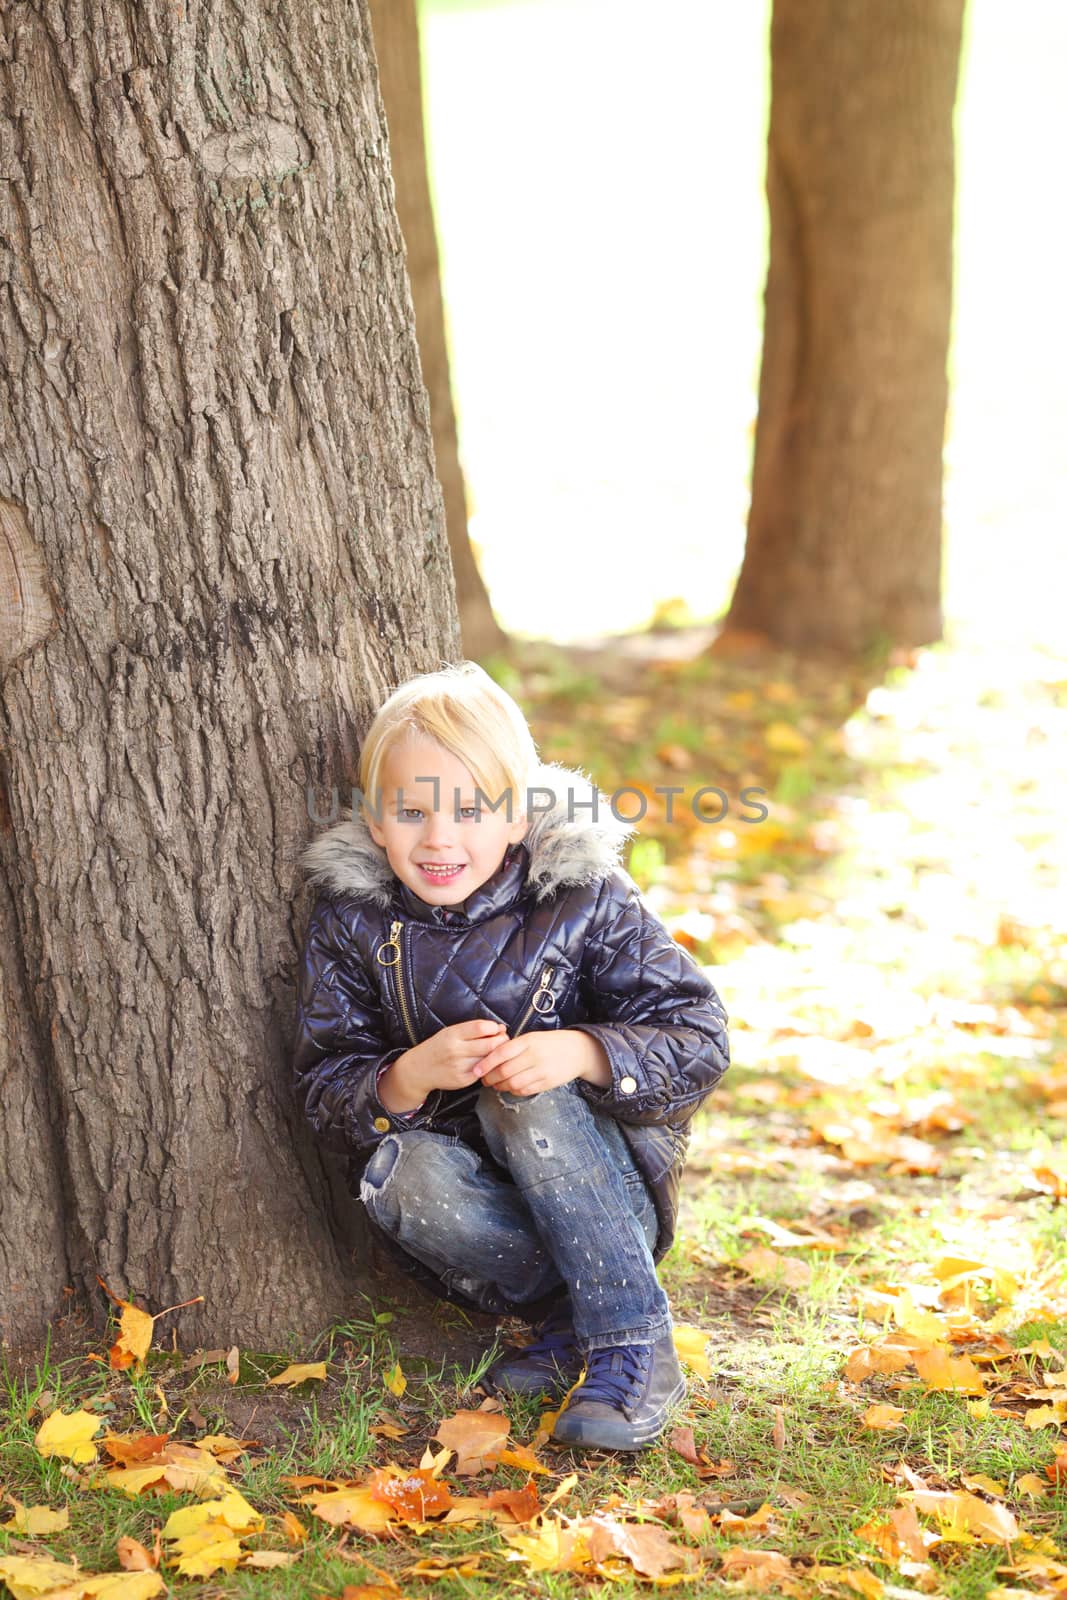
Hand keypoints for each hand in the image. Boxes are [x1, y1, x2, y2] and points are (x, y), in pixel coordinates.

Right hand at [378, 1019, 506, 1110]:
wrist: (419, 1070)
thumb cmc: (438, 1047)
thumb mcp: (450, 1032)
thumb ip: (473, 1029)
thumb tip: (500, 1028)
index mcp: (452, 1034)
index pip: (481, 1027)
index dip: (495, 1027)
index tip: (497, 1029)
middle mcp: (456, 1050)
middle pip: (490, 1045)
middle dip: (501, 1042)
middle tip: (503, 1041)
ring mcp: (459, 1067)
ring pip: (489, 1060)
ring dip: (497, 1056)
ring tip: (495, 1052)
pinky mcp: (463, 1080)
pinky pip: (483, 1072)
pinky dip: (488, 1067)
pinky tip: (485, 1064)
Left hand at [479, 1028, 610, 1097]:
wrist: (578, 1051)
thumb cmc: (550, 1043)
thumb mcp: (532, 1037)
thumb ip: (514, 1046)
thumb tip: (490, 1057)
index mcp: (528, 1041)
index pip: (501, 1053)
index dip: (486, 1063)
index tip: (476, 1070)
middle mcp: (534, 1056)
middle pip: (504, 1071)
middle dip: (490, 1078)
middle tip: (484, 1079)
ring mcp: (541, 1071)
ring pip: (513, 1084)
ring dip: (500, 1086)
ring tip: (496, 1084)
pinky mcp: (547, 1083)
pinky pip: (524, 1090)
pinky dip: (513, 1090)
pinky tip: (511, 1087)